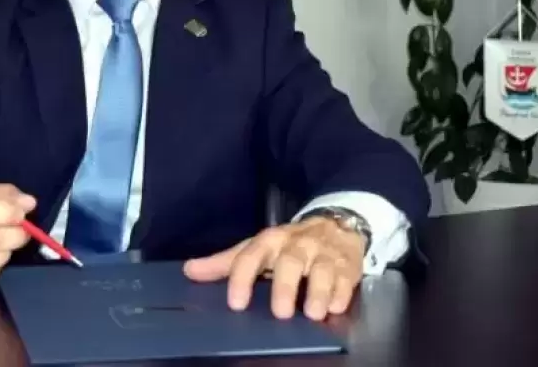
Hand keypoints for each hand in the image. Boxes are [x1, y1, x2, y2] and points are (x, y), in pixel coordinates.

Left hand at [183, 218, 365, 320]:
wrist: (337, 224)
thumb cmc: (289, 244)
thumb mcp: (258, 248)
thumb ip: (226, 262)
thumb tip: (189, 271)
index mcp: (271, 240)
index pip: (252, 255)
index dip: (242, 277)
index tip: (236, 303)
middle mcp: (297, 245)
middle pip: (290, 261)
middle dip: (285, 286)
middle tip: (280, 313)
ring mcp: (324, 254)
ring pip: (321, 269)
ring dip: (317, 290)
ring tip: (313, 313)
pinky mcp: (348, 265)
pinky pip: (346, 278)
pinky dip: (341, 293)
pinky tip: (335, 307)